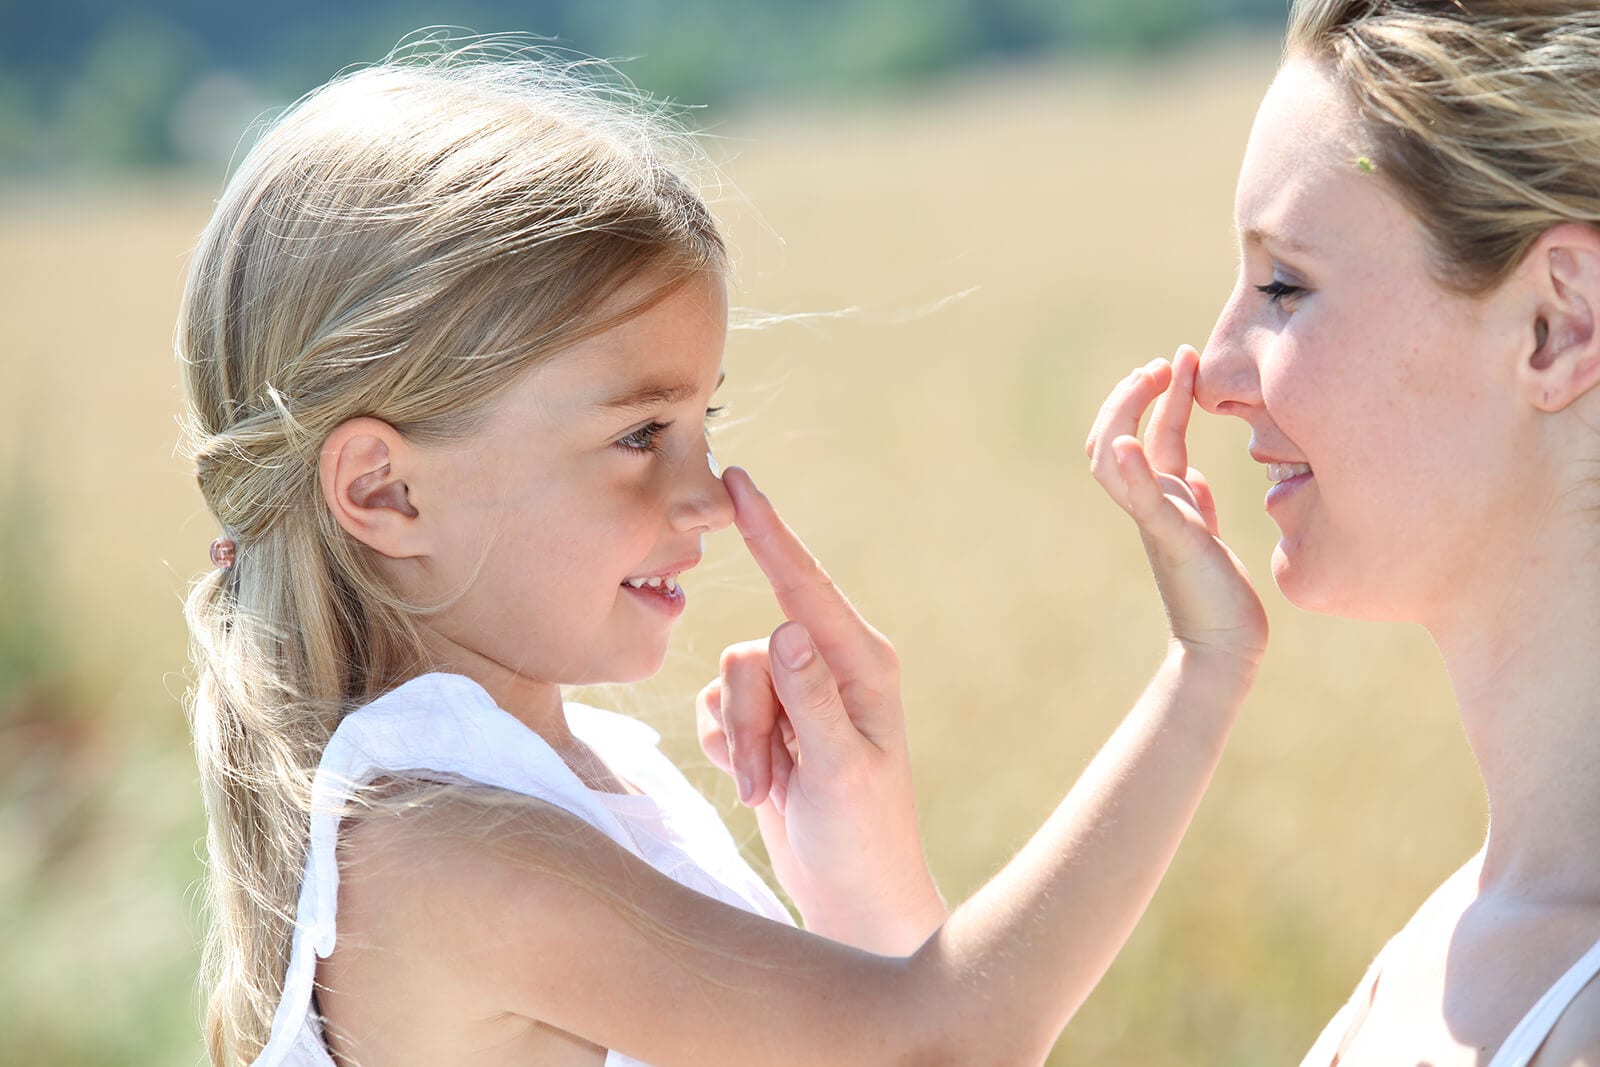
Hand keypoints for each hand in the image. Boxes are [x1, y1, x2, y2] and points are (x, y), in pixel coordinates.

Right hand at [696, 468, 945, 954]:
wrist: (851, 896)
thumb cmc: (863, 837)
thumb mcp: (839, 770)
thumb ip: (810, 700)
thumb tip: (786, 628)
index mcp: (863, 664)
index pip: (804, 586)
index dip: (767, 531)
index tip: (737, 481)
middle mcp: (830, 667)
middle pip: (751, 652)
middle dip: (745, 718)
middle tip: (764, 777)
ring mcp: (796, 694)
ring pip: (729, 682)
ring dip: (736, 742)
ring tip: (765, 788)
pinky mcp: (767, 720)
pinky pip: (716, 709)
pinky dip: (725, 749)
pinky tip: (757, 783)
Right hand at [1084, 346, 1266, 671]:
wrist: (1222, 647)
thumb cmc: (1220, 596)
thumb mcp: (1208, 538)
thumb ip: (1196, 506)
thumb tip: (1197, 479)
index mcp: (1165, 500)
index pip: (1148, 433)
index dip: (1159, 394)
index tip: (1180, 359)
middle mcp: (1153, 505)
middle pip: (1117, 435)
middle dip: (1135, 393)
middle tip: (1164, 363)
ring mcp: (1157, 521)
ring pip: (1118, 457)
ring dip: (1129, 411)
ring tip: (1151, 377)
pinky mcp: (1173, 540)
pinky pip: (1143, 500)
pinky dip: (1130, 470)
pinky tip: (1128, 443)